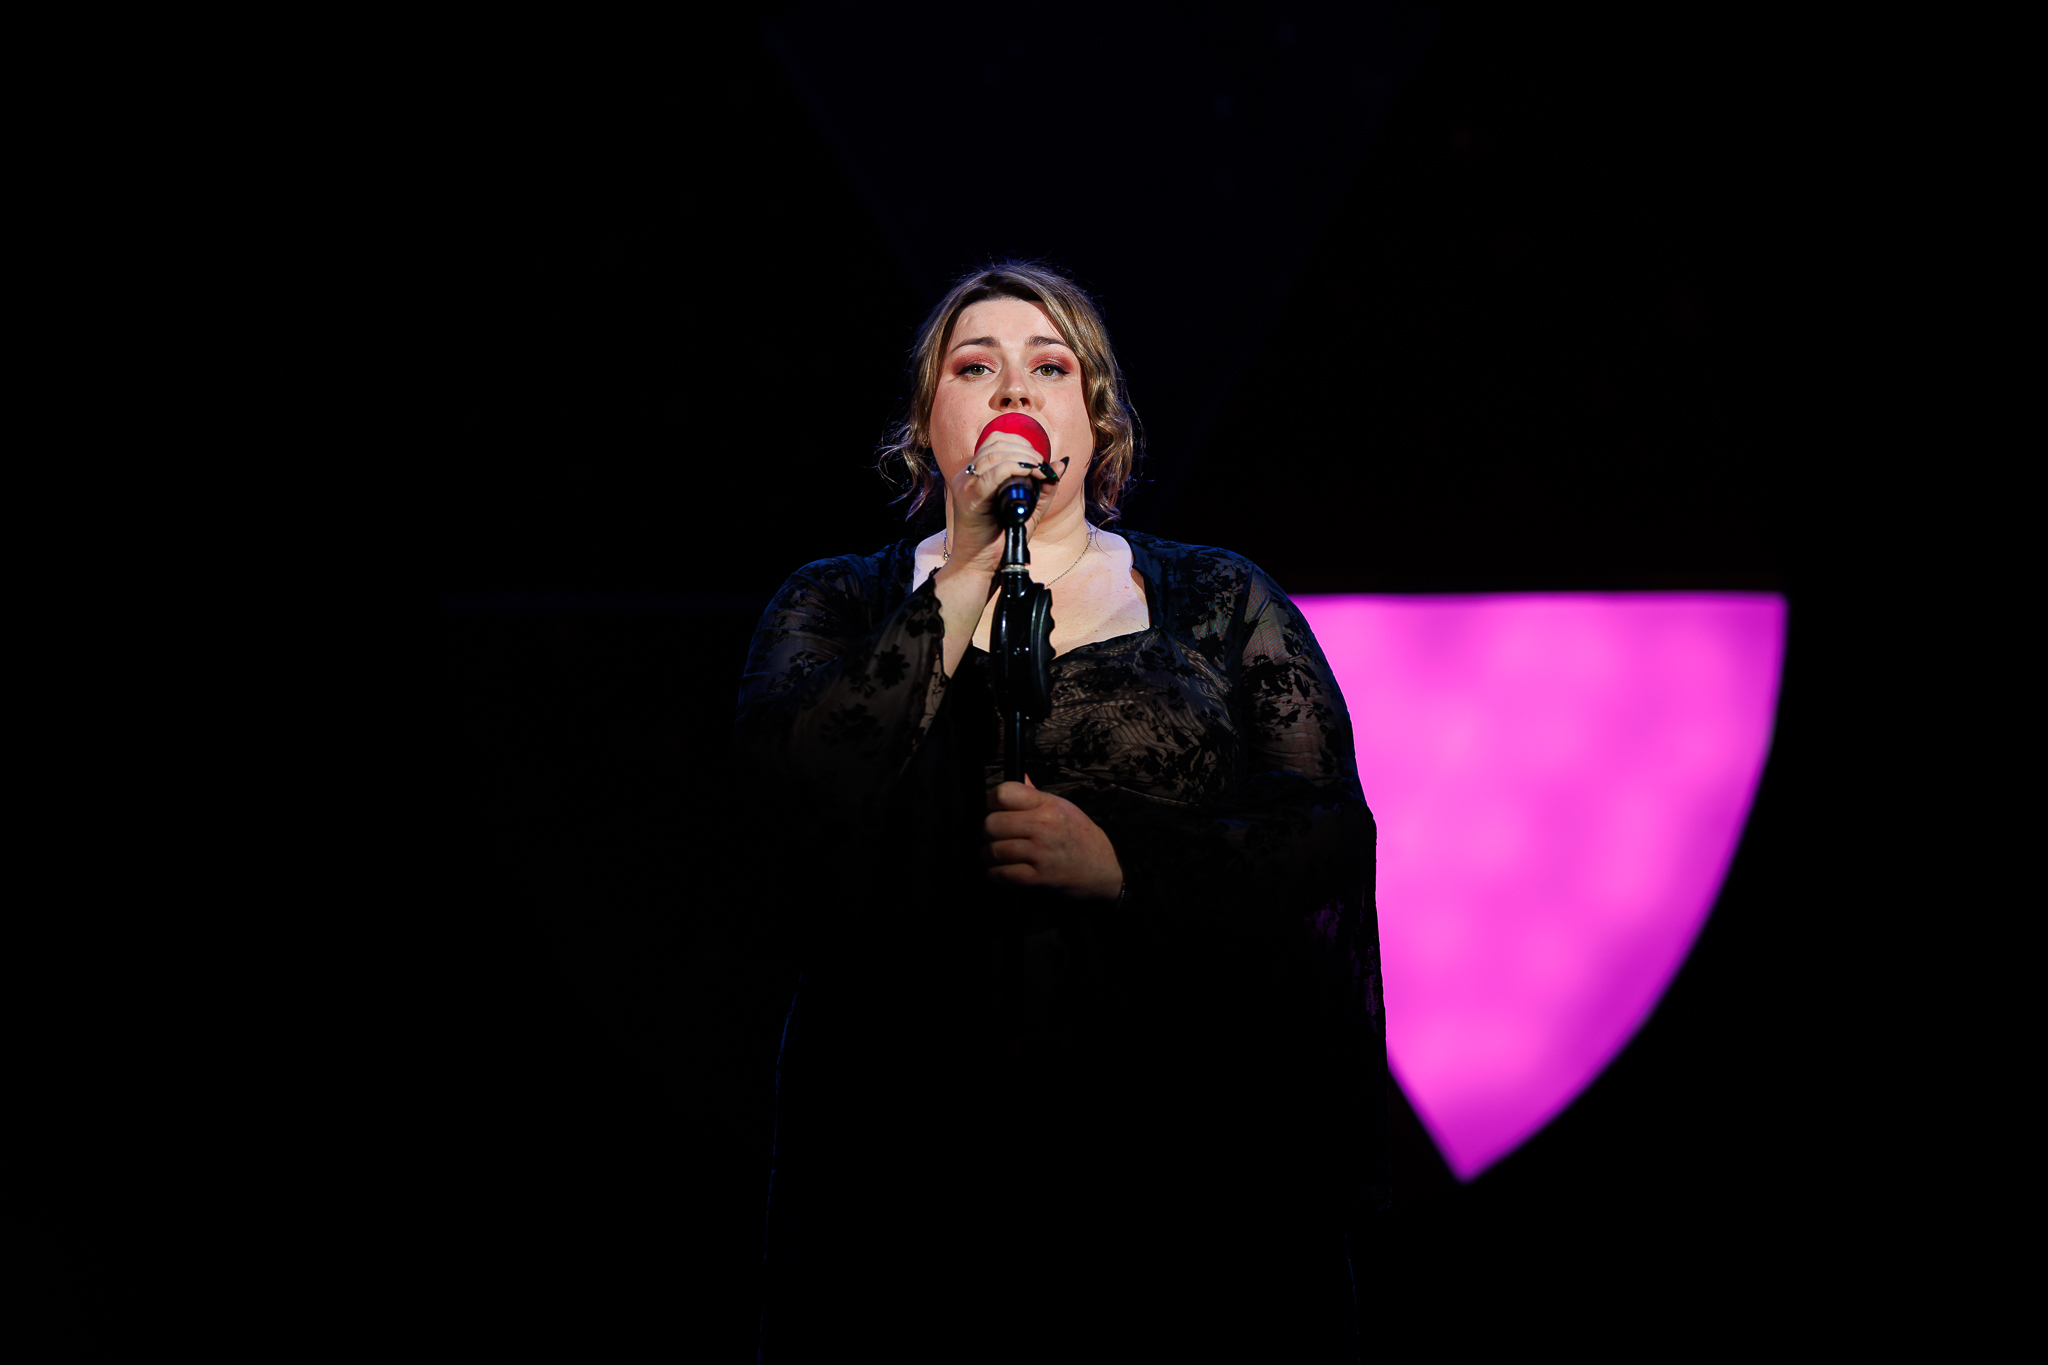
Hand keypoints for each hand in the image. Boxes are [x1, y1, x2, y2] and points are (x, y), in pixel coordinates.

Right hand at [942, 431, 1057, 569]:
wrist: (980, 568)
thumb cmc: (1000, 542)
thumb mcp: (1029, 512)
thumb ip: (1044, 489)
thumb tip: (1060, 464)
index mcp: (977, 475)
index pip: (996, 441)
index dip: (1021, 443)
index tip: (1040, 460)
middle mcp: (967, 476)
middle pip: (996, 443)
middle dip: (1026, 450)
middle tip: (1043, 467)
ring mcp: (965, 486)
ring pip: (995, 454)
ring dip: (1023, 458)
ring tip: (1039, 471)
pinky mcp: (969, 499)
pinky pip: (992, 474)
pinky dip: (1014, 469)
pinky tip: (1030, 475)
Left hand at [983, 775, 1123, 899]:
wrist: (1104, 869)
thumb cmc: (1081, 838)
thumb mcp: (1063, 808)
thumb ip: (1036, 795)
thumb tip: (1021, 777)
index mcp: (1047, 804)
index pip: (1003, 793)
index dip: (991, 801)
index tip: (994, 809)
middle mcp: (1043, 826)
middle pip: (991, 824)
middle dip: (988, 832)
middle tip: (995, 835)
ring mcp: (1040, 852)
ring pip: (992, 850)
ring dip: (988, 855)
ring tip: (996, 854)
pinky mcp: (1038, 877)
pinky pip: (1001, 874)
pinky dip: (995, 874)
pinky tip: (1002, 870)